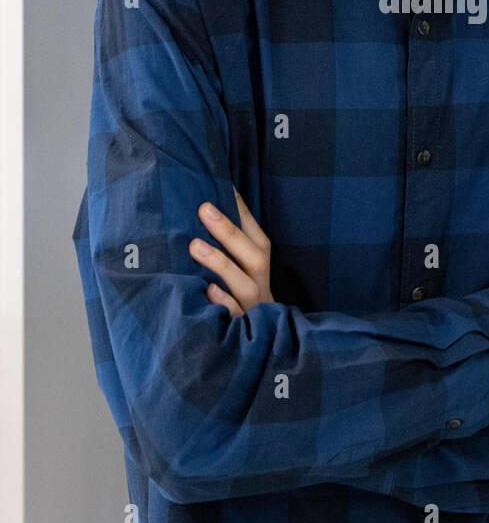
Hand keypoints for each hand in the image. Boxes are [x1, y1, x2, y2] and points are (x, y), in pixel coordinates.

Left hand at [190, 189, 272, 316]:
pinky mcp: (242, 326)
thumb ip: (230, 241)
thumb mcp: (240, 264)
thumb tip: (203, 204)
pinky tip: (207, 289)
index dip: (240, 210)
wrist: (259, 338)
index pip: (254, 232)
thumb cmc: (239, 290)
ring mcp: (253, 304)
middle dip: (229, 231)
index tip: (222, 185)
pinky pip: (235, 315)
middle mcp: (260, 280)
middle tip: (203, 208)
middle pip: (253, 255)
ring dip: (221, 264)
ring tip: (194, 245)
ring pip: (244, 284)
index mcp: (259, 260)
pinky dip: (223, 302)